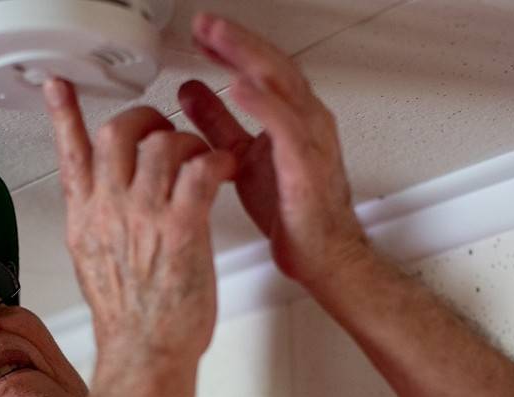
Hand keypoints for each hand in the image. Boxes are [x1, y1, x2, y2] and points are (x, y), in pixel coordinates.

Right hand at [43, 78, 235, 361]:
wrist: (145, 354)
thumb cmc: (130, 320)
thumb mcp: (94, 263)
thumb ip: (96, 223)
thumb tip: (97, 202)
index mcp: (87, 218)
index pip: (70, 154)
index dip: (63, 115)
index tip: (58, 87)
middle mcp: (110, 211)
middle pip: (116, 133)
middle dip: (145, 120)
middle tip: (164, 131)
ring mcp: (144, 217)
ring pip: (162, 143)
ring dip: (187, 142)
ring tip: (201, 159)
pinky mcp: (182, 228)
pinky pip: (200, 169)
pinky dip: (216, 161)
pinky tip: (223, 169)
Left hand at [178, 13, 367, 288]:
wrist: (322, 255)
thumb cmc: (293, 212)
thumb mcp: (241, 157)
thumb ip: (219, 123)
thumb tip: (190, 93)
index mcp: (291, 117)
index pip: (261, 68)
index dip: (231, 46)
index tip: (201, 31)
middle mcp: (306, 120)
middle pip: (272, 65)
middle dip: (237, 40)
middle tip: (205, 24)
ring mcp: (311, 140)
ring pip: (281, 85)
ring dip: (247, 58)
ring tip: (218, 39)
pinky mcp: (307, 166)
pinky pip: (286, 127)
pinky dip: (263, 104)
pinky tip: (240, 88)